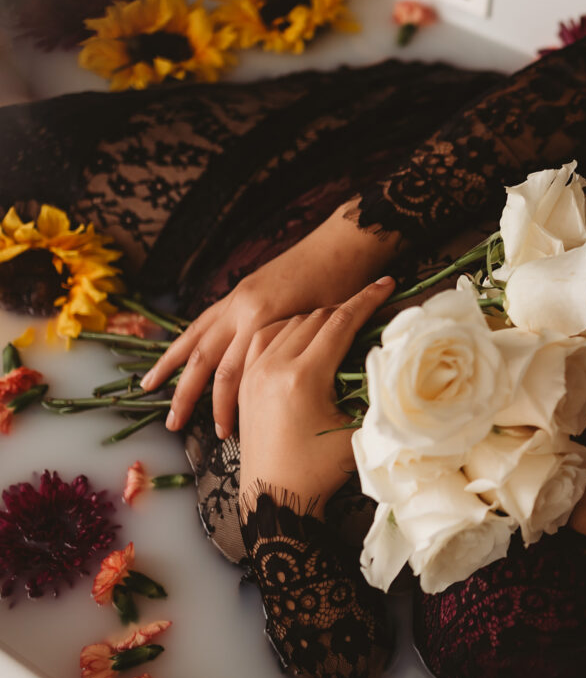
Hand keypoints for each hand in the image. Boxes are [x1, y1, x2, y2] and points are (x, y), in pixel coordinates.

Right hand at [140, 203, 403, 437]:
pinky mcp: (241, 290)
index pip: (232, 374)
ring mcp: (238, 297)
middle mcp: (242, 307)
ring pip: (196, 334)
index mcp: (262, 316)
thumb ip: (304, 357)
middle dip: (186, 393)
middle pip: (204, 357)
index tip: (224, 435)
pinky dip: (188, 338)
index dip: (225, 407)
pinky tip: (178, 353)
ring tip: (149, 387)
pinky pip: (206, 318)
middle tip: (172, 426)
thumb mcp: (328, 328)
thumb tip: (292, 398)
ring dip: (172, 363)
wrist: (344, 242)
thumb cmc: (345, 285)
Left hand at [237, 276, 395, 516]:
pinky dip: (287, 329)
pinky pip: (264, 337)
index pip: (339, 323)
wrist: (274, 497)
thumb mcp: (355, 430)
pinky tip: (302, 336)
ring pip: (288, 323)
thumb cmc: (318, 470)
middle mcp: (272, 367)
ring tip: (340, 324)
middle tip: (370, 309)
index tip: (386, 285)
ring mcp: (253, 371)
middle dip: (345, 308)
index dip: (366, 301)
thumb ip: (372, 390)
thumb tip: (391, 357)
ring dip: (316, 318)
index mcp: (302, 378)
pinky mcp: (245, 380)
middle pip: (315, 318)